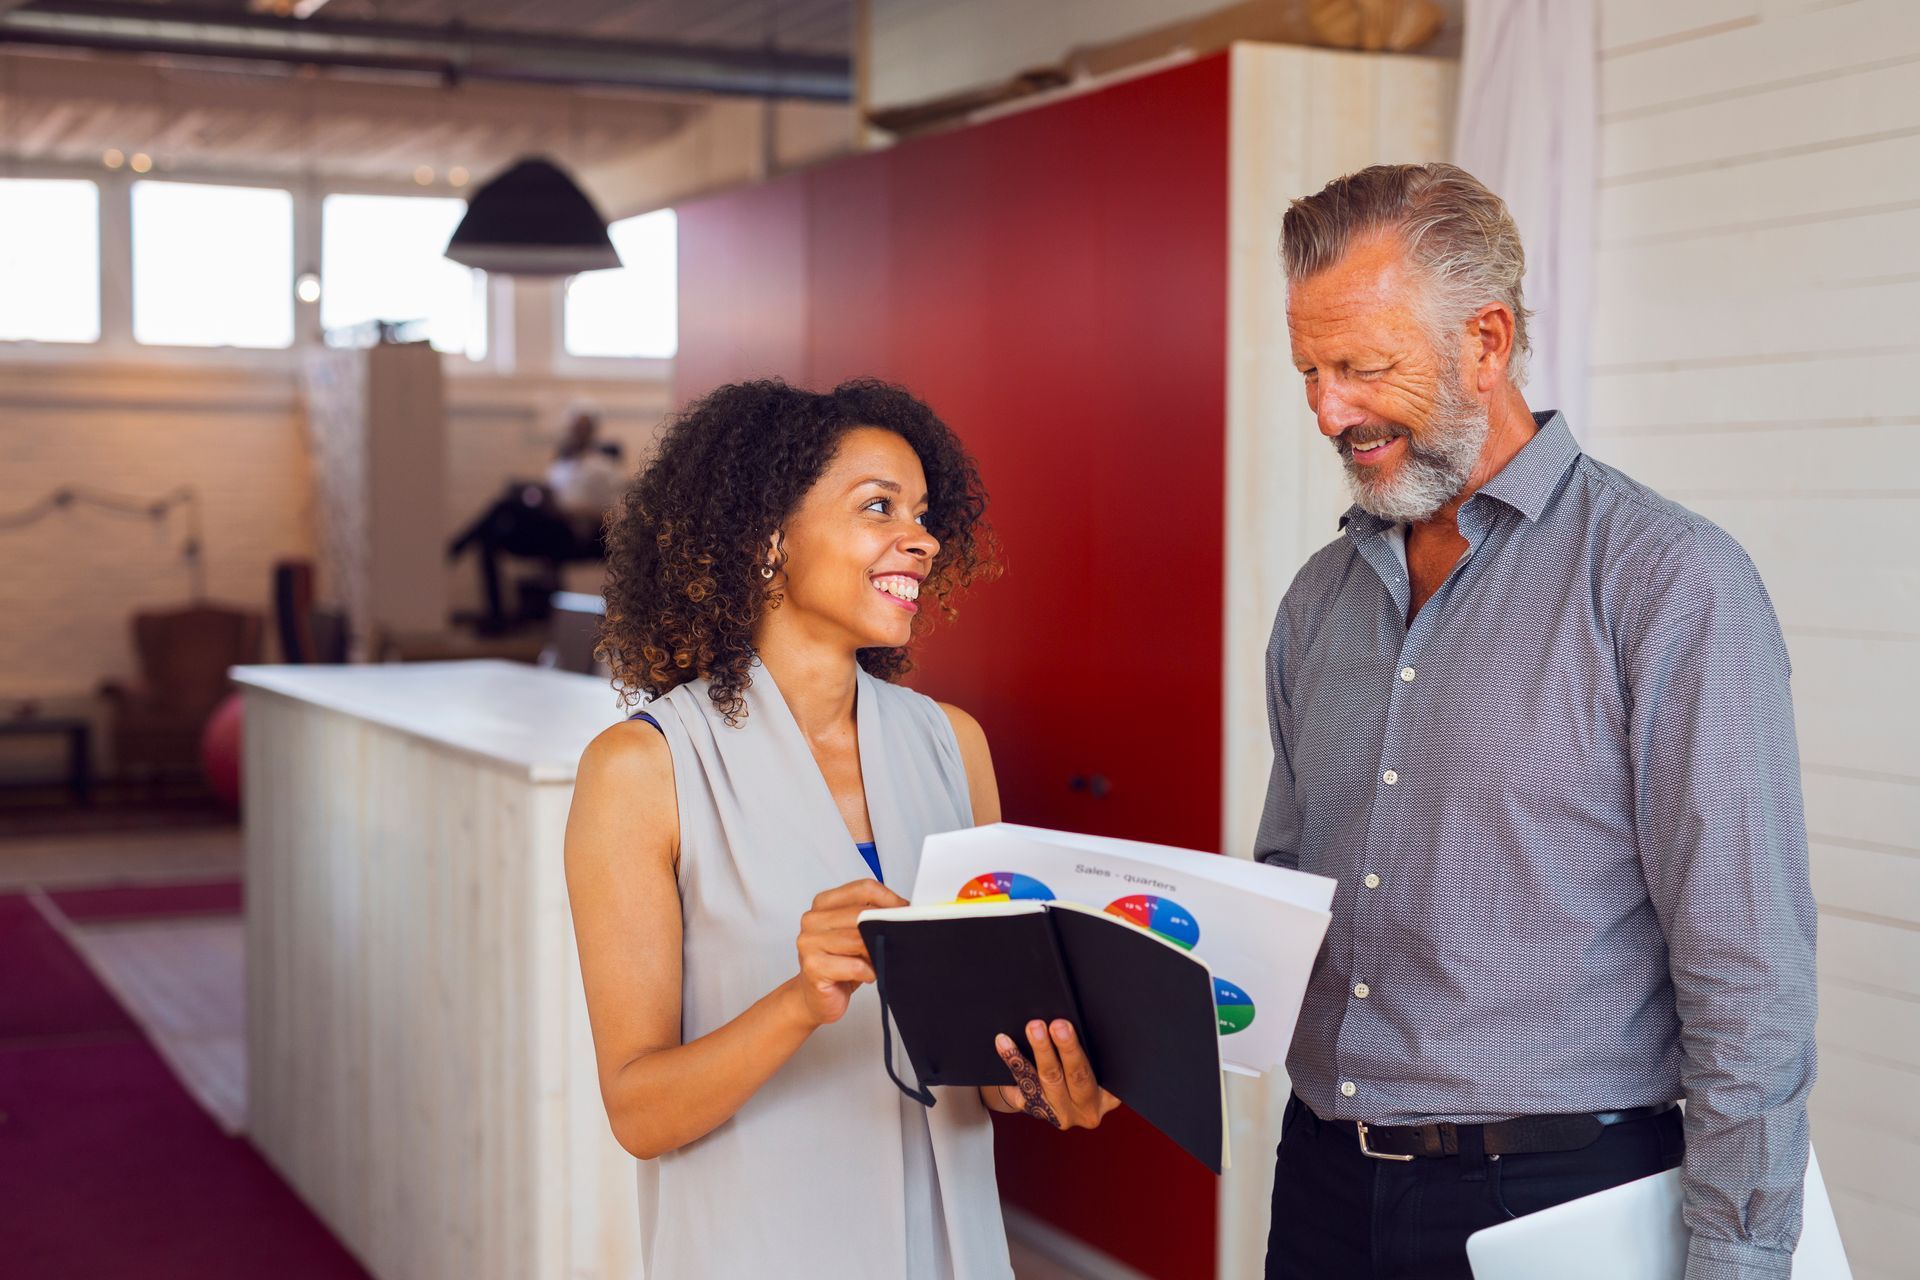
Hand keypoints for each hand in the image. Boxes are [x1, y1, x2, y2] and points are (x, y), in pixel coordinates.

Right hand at [791, 878, 907, 1027]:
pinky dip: (868, 972)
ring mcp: (809, 942)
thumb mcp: (855, 934)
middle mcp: (813, 919)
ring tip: (876, 961)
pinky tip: (867, 975)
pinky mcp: (813, 966)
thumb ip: (871, 917)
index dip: (889, 899)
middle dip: (883, 928)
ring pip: (858, 940)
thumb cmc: (838, 964)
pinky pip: (854, 965)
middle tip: (895, 940)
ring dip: (875, 953)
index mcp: (824, 903)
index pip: (863, 888)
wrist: (815, 997)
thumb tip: (902, 911)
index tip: (903, 911)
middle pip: (861, 914)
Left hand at [991, 1020, 1120, 1129]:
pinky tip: (1005, 1044)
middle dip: (1067, 1048)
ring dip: (1040, 1050)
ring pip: (1049, 1079)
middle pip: (1077, 1076)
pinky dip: (1014, 1061)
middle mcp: (1087, 1110)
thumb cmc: (1083, 1071)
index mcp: (1109, 1097)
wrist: (1056, 1099)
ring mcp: (1061, 1114)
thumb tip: (1077, 1024)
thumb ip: (1095, 1054)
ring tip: (1034, 1029)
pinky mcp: (1037, 1110)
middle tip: (1057, 1025)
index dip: (1094, 1052)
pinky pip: (1024, 1084)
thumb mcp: (1097, 1068)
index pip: (1106, 1073)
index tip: (1080, 1031)